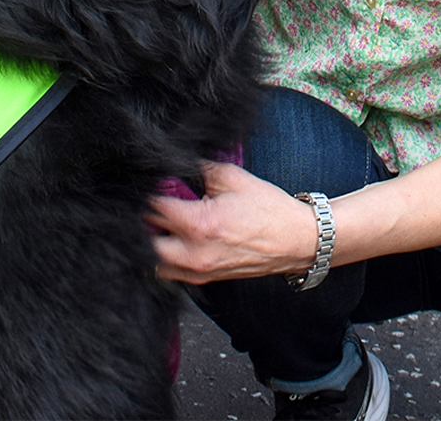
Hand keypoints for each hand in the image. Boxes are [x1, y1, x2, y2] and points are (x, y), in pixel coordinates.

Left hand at [145, 161, 321, 284]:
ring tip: (157, 224)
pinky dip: (164, 258)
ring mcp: (199, 271)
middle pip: (145, 240)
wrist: (298, 240)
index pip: (154, 208)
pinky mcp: (205, 280)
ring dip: (150, 243)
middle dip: (142, 220)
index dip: (145, 192)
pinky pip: (170, 274)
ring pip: (154, 263)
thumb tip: (172, 161)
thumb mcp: (232, 177)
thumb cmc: (269, 209)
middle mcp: (195, 254)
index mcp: (199, 224)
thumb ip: (197, 168)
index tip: (145, 182)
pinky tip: (171, 240)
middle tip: (146, 204)